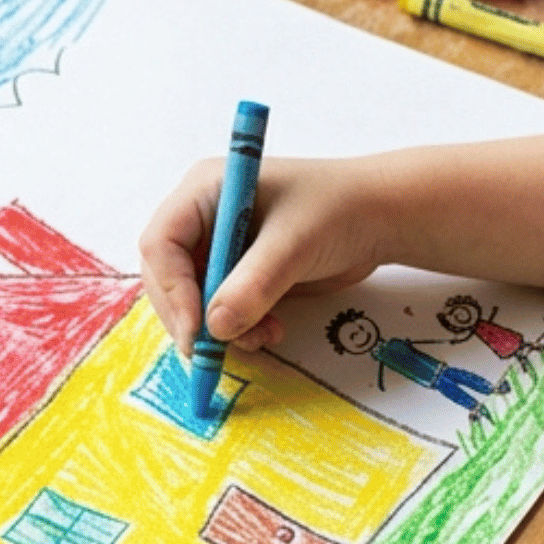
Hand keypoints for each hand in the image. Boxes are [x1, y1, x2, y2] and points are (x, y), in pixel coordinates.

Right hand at [140, 155, 392, 357]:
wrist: (381, 219)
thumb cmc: (339, 210)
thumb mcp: (294, 243)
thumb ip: (253, 285)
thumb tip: (216, 328)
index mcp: (206, 191)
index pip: (163, 243)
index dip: (172, 289)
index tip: (196, 329)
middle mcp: (205, 219)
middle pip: (169, 277)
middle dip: (192, 317)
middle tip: (213, 352)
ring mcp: (222, 248)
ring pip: (194, 302)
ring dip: (220, 329)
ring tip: (262, 338)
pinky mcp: (241, 275)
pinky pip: (221, 312)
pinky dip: (239, 330)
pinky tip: (271, 332)